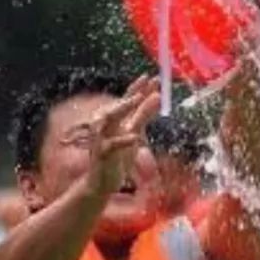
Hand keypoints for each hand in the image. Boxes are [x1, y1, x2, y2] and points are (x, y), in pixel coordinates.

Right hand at [82, 75, 159, 195]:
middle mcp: (106, 126)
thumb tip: (157, 97)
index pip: (126, 100)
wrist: (102, 183)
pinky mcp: (102, 154)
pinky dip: (123, 140)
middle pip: (117, 105)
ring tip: (138, 99)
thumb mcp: (135, 134)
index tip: (150, 77)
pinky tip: (134, 137)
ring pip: (108, 120)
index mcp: (116, 120)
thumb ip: (143, 116)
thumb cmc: (118, 157)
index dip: (137, 88)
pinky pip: (112, 145)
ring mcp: (102, 139)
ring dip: (123, 108)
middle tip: (146, 84)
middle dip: (131, 94)